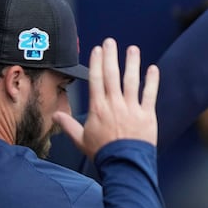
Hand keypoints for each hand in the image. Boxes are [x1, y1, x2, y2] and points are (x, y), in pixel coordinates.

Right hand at [54, 38, 159, 158]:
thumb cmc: (102, 153)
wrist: (124, 165)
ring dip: (132, 63)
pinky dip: (152, 81)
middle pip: (112, 75)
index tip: (97, 49)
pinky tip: (153, 68)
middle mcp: (114, 105)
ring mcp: (131, 109)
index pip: (96, 80)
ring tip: (132, 49)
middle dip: (111, 56)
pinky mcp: (147, 115)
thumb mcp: (80, 140)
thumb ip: (68, 125)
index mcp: (98, 108)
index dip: (97, 63)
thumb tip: (54, 117)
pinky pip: (150, 94)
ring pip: (131, 81)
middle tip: (110, 41)